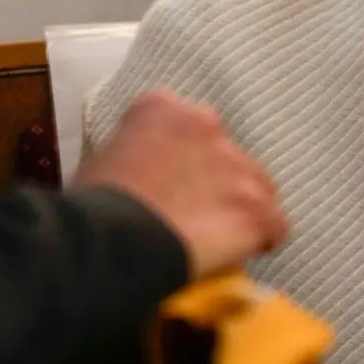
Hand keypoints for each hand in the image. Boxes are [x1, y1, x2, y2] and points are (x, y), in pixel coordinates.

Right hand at [74, 90, 288, 280]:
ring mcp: (235, 165)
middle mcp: (205, 124)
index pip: (185, 126)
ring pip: (256, 186)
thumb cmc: (90, 211)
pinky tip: (241, 254)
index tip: (170, 184)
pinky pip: (274, 225)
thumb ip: (132, 156)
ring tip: (216, 239)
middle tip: (192, 215)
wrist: (108, 245)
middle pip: (226, 154)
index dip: (181, 160)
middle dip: (215, 182)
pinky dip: (261, 240)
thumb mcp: (100, 164)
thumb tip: (141, 179)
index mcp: (161, 109)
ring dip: (240, 209)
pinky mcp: (255, 207)